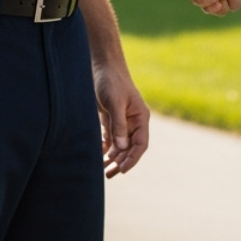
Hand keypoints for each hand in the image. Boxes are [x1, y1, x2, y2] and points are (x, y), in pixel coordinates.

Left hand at [93, 62, 149, 177]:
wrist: (103, 66)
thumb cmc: (112, 81)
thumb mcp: (115, 102)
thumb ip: (119, 124)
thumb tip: (122, 147)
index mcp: (140, 117)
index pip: (141, 144)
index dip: (133, 158)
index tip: (122, 169)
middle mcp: (133, 122)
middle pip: (130, 148)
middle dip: (121, 162)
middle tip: (109, 175)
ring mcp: (122, 121)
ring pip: (120, 146)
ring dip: (113, 158)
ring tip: (103, 171)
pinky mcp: (111, 119)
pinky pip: (111, 139)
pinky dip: (106, 149)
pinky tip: (99, 157)